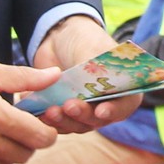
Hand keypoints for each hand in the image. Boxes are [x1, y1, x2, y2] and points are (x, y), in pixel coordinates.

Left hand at [32, 15, 139, 133]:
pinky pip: (59, 124)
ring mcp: (86, 111)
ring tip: (50, 110)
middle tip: (69, 106)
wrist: (59, 38)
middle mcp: (107, 104)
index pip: (124, 105)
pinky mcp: (66, 113)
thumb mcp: (91, 49)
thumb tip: (93, 84)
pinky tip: (39, 112)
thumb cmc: (84, 40)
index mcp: (123, 88)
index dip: (113, 111)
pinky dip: (50, 121)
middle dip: (82, 114)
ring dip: (64, 120)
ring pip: (77, 125)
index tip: (100, 111)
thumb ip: (94, 69)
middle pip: (98, 119)